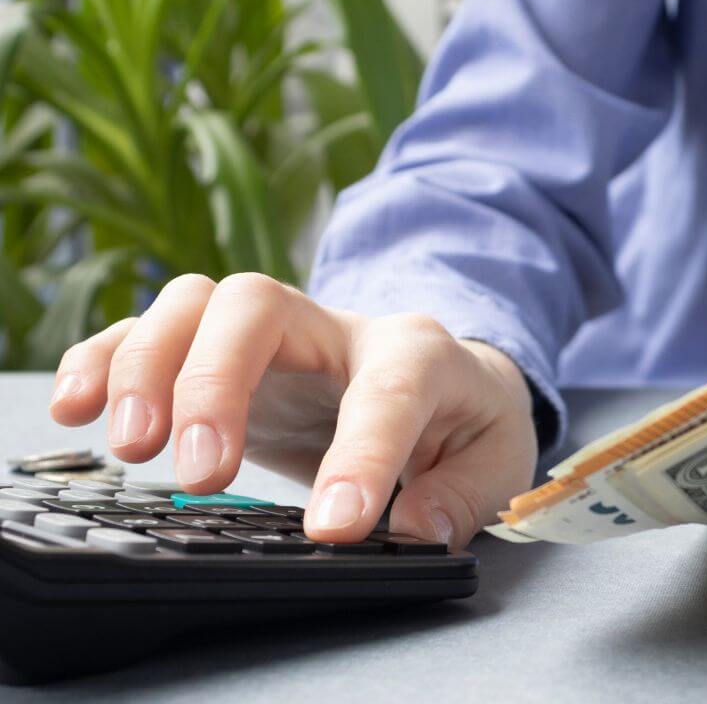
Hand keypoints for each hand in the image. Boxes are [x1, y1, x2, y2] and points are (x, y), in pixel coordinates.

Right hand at [48, 273, 537, 548]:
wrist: (448, 381)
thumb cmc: (469, 421)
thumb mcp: (499, 462)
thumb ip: (464, 493)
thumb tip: (413, 528)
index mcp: (418, 354)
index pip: (388, 389)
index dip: (361, 455)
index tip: (333, 528)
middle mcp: (335, 328)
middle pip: (258, 307)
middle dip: (217, 383)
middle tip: (201, 473)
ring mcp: (276, 335)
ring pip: (195, 305)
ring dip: (149, 367)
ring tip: (132, 445)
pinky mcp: (228, 356)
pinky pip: (154, 331)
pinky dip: (108, 359)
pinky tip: (78, 406)